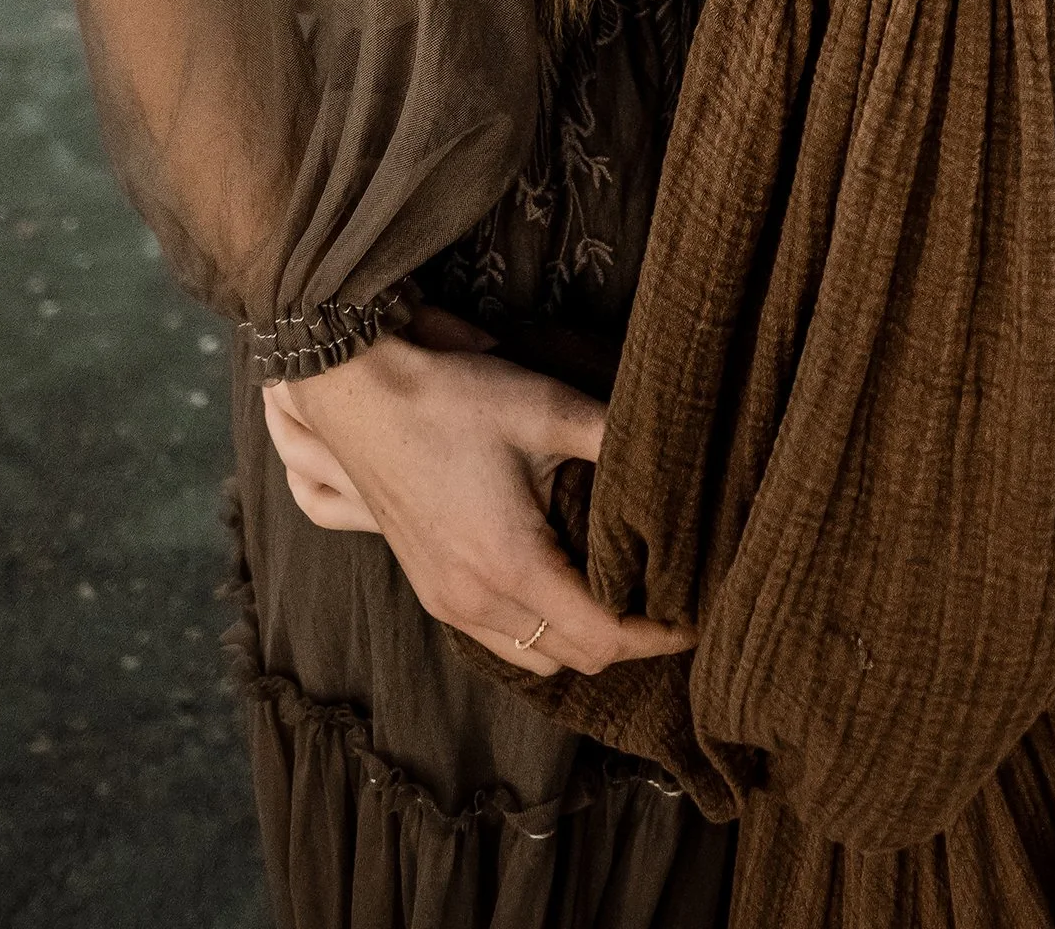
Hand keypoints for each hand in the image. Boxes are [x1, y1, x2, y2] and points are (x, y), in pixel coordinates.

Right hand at [264, 310, 690, 678]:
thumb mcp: (548, 409)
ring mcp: (445, 602)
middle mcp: (474, 600)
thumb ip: (617, 438)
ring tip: (621, 598)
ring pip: (532, 657)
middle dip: (627, 641)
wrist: (361, 396)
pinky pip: (497, 639)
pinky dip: (538, 630)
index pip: (602, 638)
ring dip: (579, 640)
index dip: (656, 635)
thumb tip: (681, 457)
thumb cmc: (454, 400)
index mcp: (510, 565)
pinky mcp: (429, 590)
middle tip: (668, 604)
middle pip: (572, 659)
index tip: (694, 618)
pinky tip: (560, 588)